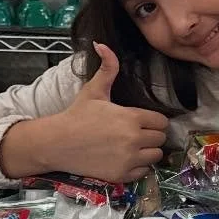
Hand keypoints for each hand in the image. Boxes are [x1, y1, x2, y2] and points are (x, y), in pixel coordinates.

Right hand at [1, 43, 169, 182]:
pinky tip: (125, 159)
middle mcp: (134, 140)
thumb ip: (107, 68)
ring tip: (132, 146)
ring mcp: (128, 159)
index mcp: (132, 118)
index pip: (162, 122)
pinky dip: (137, 167)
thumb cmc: (76, 116)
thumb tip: (102, 44)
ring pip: (155, 156)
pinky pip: (143, 172)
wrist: (57, 143)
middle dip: (151, 135)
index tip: (142, 121)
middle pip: (160, 139)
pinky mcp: (122, 175)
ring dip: (147, 152)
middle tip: (135, 133)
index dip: (153, 120)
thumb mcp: (94, 90)